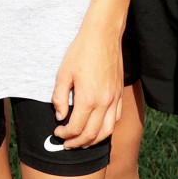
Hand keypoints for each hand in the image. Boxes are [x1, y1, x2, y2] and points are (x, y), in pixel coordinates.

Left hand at [50, 20, 126, 148]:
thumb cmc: (81, 51)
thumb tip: (60, 116)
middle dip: (77, 143)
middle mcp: (104, 102)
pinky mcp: (120, 94)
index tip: (57, 132)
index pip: (76, 128)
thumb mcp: (63, 73)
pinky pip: (116, 119)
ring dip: (94, 141)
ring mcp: (114, 99)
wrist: (103, 35)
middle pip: (92, 135)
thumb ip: (60, 98)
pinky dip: (107, 129)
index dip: (64, 135)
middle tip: (67, 144)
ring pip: (107, 131)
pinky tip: (98, 128)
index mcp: (88, 98)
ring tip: (82, 142)